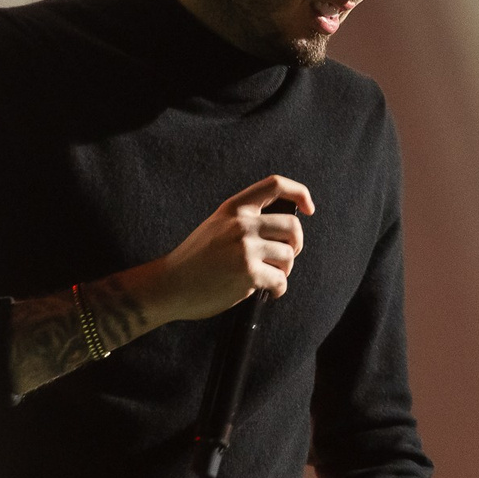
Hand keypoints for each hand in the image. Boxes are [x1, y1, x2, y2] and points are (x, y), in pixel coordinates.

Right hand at [150, 174, 315, 321]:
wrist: (170, 285)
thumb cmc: (193, 260)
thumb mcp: (216, 226)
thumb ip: (243, 221)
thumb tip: (281, 230)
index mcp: (234, 207)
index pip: (274, 185)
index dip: (299, 193)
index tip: (308, 208)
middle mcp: (241, 223)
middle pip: (293, 226)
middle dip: (296, 245)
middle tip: (285, 257)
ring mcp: (245, 248)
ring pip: (289, 256)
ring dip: (284, 270)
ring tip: (270, 277)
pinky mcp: (248, 273)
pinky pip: (280, 280)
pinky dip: (278, 289)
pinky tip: (268, 292)